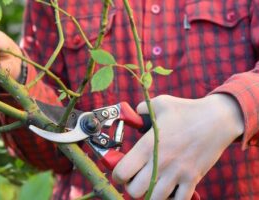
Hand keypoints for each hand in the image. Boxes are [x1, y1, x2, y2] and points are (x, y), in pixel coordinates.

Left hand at [112, 94, 243, 198]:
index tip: (121, 171)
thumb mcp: (160, 104)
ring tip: (151, 185)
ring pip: (154, 199)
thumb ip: (142, 109)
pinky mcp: (193, 179)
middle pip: (134, 191)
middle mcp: (160, 162)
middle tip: (135, 179)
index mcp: (148, 146)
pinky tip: (169, 190)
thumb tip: (133, 114)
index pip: (122, 171)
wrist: (217, 118)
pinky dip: (172, 199)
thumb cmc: (187, 110)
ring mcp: (177, 173)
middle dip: (131, 187)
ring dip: (149, 195)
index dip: (118, 174)